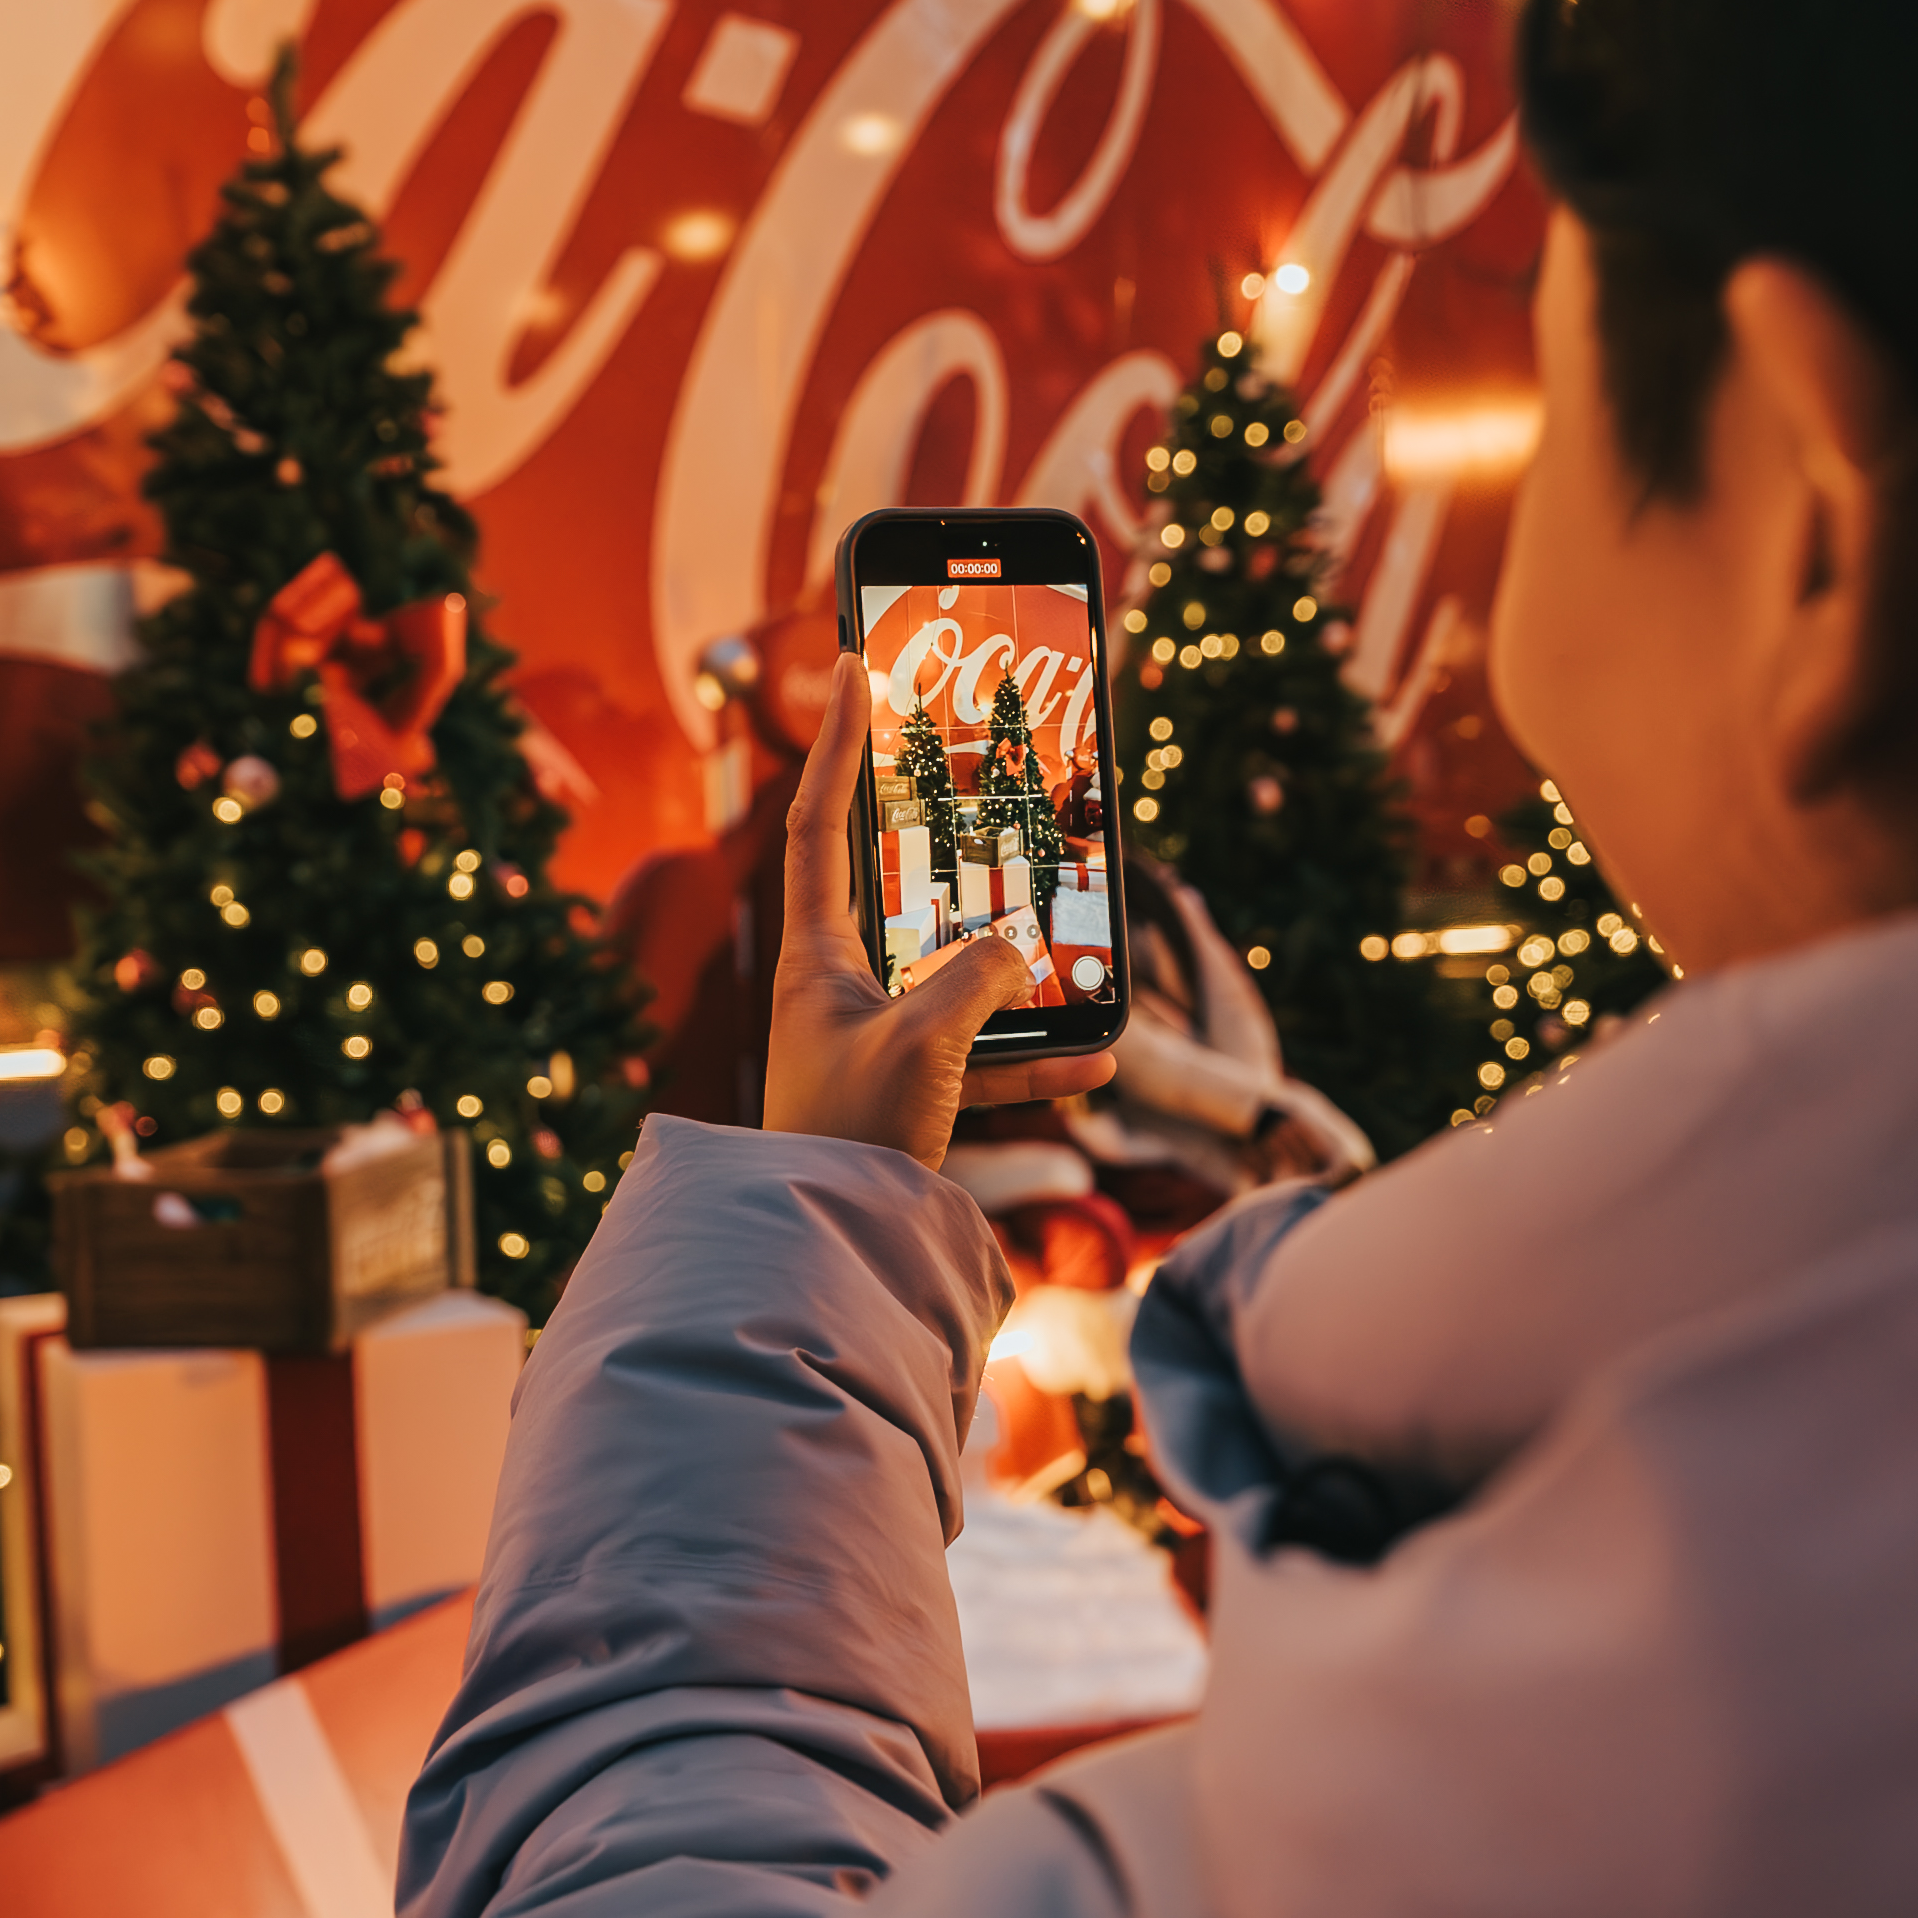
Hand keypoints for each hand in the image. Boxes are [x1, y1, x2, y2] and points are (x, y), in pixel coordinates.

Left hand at [767, 652, 1113, 1165]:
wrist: (826, 1251)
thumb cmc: (849, 1135)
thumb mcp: (923, 1041)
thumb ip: (980, 980)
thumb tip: (1022, 951)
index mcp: (817, 954)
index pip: (822, 820)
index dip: (835, 740)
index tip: (853, 666)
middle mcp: (841, 986)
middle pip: (903, 892)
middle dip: (958, 851)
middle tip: (997, 797)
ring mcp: (877, 1040)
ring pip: (958, 979)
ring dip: (1023, 972)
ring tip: (1080, 949)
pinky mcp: (909, 1096)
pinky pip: (984, 1060)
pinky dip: (1038, 1061)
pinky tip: (1100, 1062)